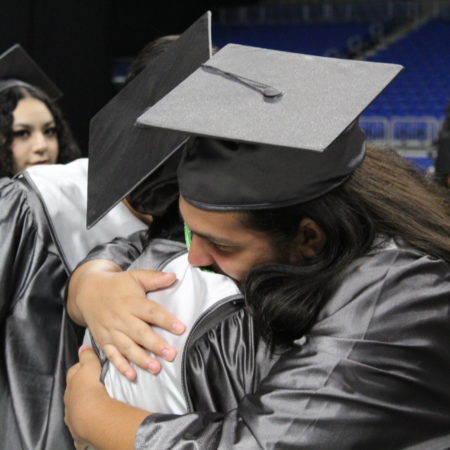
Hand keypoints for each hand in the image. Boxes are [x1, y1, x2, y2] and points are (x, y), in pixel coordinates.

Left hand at [64, 346, 106, 447]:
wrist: (91, 415)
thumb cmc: (90, 388)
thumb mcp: (90, 366)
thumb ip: (87, 356)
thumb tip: (83, 346)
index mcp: (72, 384)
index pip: (73, 373)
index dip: (80, 368)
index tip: (88, 367)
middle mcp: (69, 401)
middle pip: (73, 392)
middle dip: (79, 390)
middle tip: (92, 387)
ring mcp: (72, 417)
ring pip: (75, 411)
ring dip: (81, 409)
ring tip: (92, 407)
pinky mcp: (78, 432)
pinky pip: (79, 432)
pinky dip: (82, 433)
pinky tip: (86, 434)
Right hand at [67, 260, 185, 378]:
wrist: (88, 292)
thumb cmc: (117, 285)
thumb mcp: (135, 276)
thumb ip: (154, 278)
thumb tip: (173, 276)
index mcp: (131, 302)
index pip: (151, 312)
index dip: (166, 320)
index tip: (181, 328)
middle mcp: (121, 318)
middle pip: (140, 333)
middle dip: (156, 345)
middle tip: (171, 355)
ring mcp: (111, 331)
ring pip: (127, 347)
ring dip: (141, 359)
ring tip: (156, 368)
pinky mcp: (104, 341)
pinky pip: (112, 355)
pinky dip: (121, 367)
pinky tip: (132, 376)